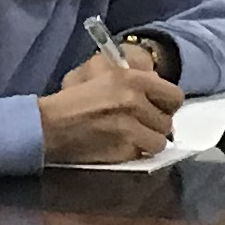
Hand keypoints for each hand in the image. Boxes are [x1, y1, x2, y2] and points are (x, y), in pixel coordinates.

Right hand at [39, 46, 180, 165]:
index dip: (167, 104)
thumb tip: (157, 82)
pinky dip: (135, 152)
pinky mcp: (123, 150)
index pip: (174, 95)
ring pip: (159, 141)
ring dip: (148, 141)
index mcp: (132, 80)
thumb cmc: (74, 98)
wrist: (50, 125)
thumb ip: (135, 75)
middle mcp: (135, 103)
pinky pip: (143, 154)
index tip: (158, 107)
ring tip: (132, 137)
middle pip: (167, 121)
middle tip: (142, 124)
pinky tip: (121, 145)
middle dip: (156, 124)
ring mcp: (130, 128)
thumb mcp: (102, 71)